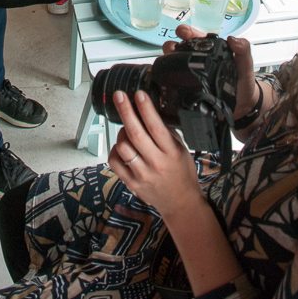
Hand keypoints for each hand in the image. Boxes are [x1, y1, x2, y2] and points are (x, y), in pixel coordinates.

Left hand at [108, 89, 203, 216]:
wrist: (181, 204)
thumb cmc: (182, 173)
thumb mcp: (182, 150)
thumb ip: (168, 133)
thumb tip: (151, 112)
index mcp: (171, 153)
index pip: (156, 127)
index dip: (146, 109)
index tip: (139, 94)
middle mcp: (156, 163)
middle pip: (136, 134)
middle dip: (126, 111)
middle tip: (119, 96)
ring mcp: (142, 174)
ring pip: (123, 147)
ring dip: (121, 132)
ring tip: (126, 128)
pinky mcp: (131, 183)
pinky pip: (115, 162)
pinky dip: (115, 150)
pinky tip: (121, 146)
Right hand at [171, 26, 259, 119]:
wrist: (243, 106)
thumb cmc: (243, 82)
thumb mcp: (246, 65)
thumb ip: (243, 51)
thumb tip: (233, 39)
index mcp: (209, 50)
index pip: (195, 37)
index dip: (187, 32)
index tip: (182, 31)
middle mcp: (196, 60)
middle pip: (178, 48)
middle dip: (172, 45)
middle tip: (172, 48)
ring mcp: (190, 74)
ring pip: (173, 63)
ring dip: (167, 60)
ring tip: (168, 63)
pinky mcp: (187, 89)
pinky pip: (175, 82)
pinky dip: (169, 79)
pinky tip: (167, 81)